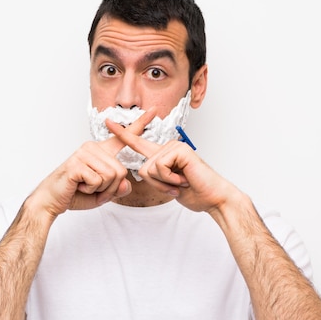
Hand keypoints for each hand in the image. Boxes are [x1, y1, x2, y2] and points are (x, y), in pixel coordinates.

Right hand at [28, 108, 157, 218]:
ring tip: (84, 186)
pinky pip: (99, 181)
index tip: (154, 110)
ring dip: (101, 190)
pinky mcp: (77, 163)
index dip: (140, 124)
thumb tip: (126, 184)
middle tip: (92, 188)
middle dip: (110, 188)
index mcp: (101, 152)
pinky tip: (78, 185)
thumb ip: (118, 189)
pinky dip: (91, 190)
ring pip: (112, 176)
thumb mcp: (103, 193)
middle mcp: (93, 148)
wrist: (51, 200)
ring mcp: (84, 153)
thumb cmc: (75, 193)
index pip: (123, 137)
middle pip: (121, 171)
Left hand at [105, 120, 234, 213]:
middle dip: (156, 184)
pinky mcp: (179, 150)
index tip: (108, 122)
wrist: (212, 197)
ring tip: (181, 183)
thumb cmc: (193, 192)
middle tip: (176, 186)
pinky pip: (160, 167)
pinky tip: (183, 180)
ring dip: (164, 183)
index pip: (138, 143)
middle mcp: (167, 148)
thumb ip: (154, 176)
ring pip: (149, 169)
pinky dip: (170, 179)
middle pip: (142, 168)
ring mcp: (174, 147)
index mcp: (161, 155)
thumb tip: (142, 171)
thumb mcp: (166, 185)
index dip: (123, 134)